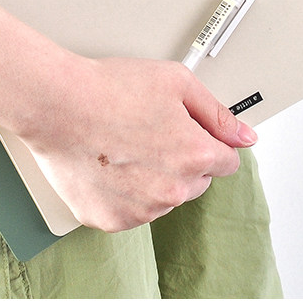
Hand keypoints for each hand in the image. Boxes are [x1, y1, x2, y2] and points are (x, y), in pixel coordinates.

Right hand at [14, 54, 257, 232]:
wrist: (56, 104)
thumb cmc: (110, 88)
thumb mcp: (176, 82)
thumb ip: (217, 113)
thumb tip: (245, 136)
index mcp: (195, 156)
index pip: (226, 161)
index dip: (209, 141)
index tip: (190, 132)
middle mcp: (173, 191)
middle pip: (196, 181)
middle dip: (182, 159)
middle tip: (149, 130)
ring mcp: (141, 210)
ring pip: (163, 197)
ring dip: (153, 177)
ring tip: (123, 143)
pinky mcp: (110, 220)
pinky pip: (131, 210)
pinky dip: (123, 192)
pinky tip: (108, 162)